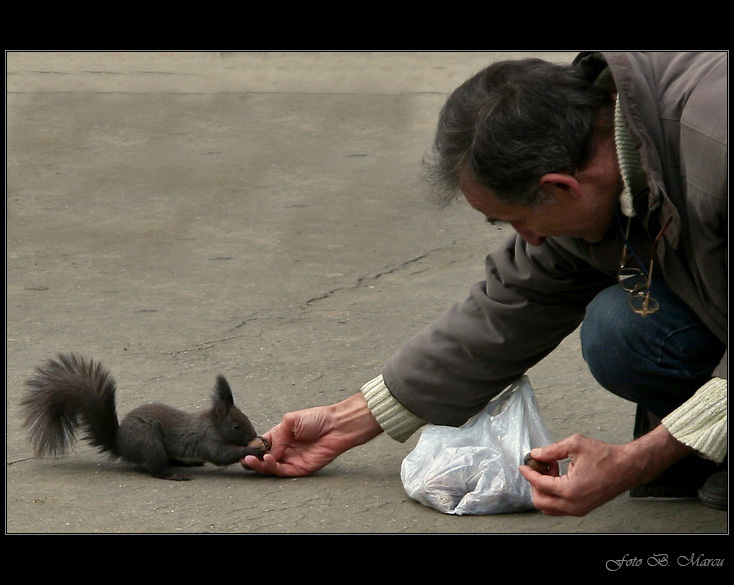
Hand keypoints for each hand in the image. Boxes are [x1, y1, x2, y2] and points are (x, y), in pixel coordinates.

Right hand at [242, 392, 382, 476]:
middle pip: (264, 459)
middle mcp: (284, 449)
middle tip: (244, 459)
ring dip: (259, 465)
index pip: (262, 445)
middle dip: (252, 460)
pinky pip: (282, 471)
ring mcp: (292, 459)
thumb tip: (266, 451)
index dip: (252, 448)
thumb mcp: (290, 420)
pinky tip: (268, 459)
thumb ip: (276, 435)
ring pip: (271, 468)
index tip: (243, 449)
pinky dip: (272, 467)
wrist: (337, 426)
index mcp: (281, 436)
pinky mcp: (300, 469)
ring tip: (251, 460)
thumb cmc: (317, 419)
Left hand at [519, 427, 691, 515]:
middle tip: (541, 467)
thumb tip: (536, 454)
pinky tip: (560, 476)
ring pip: (549, 507)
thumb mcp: (575, 445)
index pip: (539, 485)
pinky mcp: (583, 508)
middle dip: (535, 483)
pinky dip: (554, 494)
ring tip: (552, 470)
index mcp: (570, 490)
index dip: (528, 474)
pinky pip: (560, 507)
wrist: (628, 467)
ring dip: (544, 489)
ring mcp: (579, 509)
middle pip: (540, 502)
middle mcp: (573, 505)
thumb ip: (551, 450)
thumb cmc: (606, 457)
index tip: (523, 466)